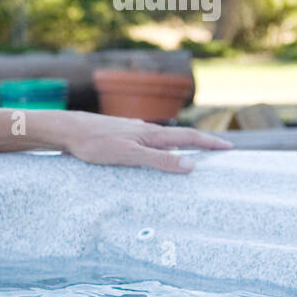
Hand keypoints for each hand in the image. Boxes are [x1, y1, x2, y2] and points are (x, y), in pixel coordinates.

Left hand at [58, 112, 232, 172]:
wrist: (67, 130)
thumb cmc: (95, 143)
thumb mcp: (129, 155)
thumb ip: (159, 161)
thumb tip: (191, 166)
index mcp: (152, 135)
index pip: (188, 138)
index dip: (210, 143)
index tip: (229, 147)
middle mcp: (145, 130)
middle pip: (179, 137)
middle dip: (200, 144)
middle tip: (218, 150)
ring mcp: (133, 131)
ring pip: (162, 139)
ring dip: (180, 146)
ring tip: (191, 154)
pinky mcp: (120, 135)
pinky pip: (147, 142)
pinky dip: (159, 148)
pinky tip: (152, 153)